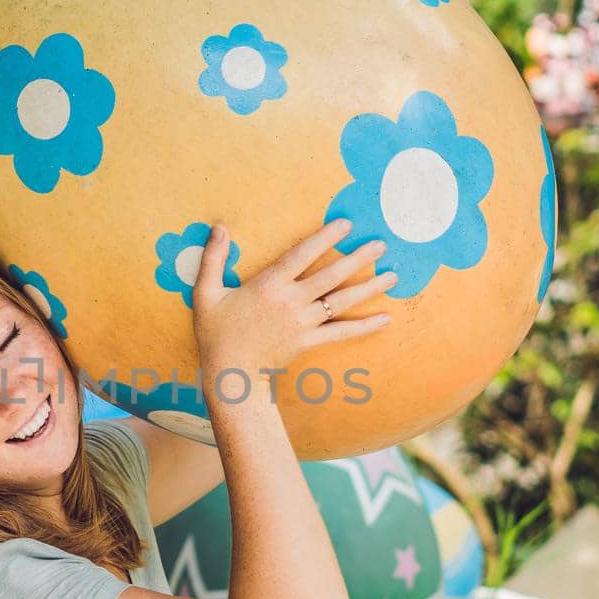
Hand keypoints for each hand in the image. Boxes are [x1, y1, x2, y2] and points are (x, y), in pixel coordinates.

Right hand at [190, 218, 394, 380]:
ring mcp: (302, 323)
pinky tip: (385, 318)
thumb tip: (219, 227)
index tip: (345, 224)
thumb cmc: (216, 333)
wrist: (229, 374)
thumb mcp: (206, 293)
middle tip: (381, 245)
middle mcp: (291, 301)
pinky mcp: (308, 342)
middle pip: (331, 276)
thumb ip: (212, 258)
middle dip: (358, 259)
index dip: (324, 237)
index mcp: (269, 285)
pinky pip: (341, 333)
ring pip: (341, 302)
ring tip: (392, 275)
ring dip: (369, 288)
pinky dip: (364, 327)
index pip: (302, 254)